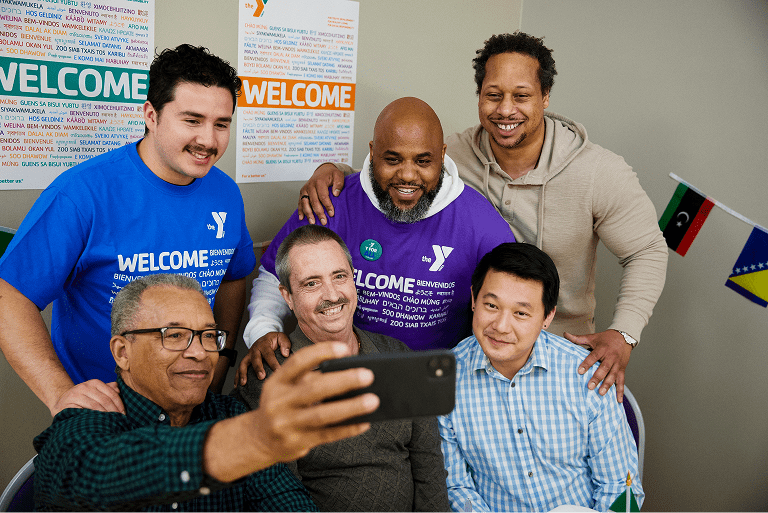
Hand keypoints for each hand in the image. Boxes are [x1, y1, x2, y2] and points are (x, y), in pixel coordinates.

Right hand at [51, 380, 124, 416]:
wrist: (60, 402)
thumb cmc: (82, 399)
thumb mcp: (95, 392)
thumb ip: (107, 389)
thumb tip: (119, 389)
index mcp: (94, 383)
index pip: (112, 394)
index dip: (119, 405)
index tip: (124, 414)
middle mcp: (85, 386)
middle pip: (104, 400)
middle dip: (114, 411)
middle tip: (119, 421)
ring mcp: (76, 395)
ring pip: (95, 406)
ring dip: (104, 416)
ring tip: (110, 423)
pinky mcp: (68, 404)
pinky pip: (83, 412)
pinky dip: (92, 417)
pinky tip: (97, 423)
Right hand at [235, 332, 291, 386]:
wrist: (265, 338)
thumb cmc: (274, 340)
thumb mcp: (281, 337)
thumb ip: (285, 343)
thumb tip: (285, 354)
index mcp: (264, 344)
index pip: (269, 354)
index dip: (273, 363)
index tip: (278, 371)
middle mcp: (255, 350)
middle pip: (255, 359)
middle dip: (258, 368)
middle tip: (261, 377)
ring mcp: (249, 356)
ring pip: (243, 364)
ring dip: (243, 373)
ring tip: (244, 383)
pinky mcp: (246, 361)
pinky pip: (239, 369)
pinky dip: (237, 377)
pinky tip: (238, 386)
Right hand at [251, 342, 378, 462]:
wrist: (258, 439)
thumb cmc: (282, 405)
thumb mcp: (285, 388)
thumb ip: (309, 379)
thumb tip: (349, 373)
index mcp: (277, 381)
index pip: (298, 362)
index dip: (321, 353)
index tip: (345, 349)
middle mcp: (279, 401)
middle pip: (314, 389)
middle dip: (343, 381)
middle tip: (368, 375)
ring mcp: (286, 424)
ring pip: (322, 415)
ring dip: (350, 407)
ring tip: (373, 400)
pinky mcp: (296, 443)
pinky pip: (326, 435)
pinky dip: (347, 428)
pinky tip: (365, 422)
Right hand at [297, 163, 345, 224]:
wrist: (323, 170)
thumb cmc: (331, 174)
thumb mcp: (338, 175)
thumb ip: (338, 184)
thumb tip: (336, 194)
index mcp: (319, 182)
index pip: (323, 196)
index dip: (327, 206)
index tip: (331, 214)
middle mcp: (310, 185)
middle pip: (313, 201)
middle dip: (318, 212)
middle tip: (323, 221)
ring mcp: (305, 189)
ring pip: (304, 203)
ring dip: (308, 213)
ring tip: (312, 222)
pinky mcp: (302, 192)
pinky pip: (300, 202)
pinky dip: (300, 210)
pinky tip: (301, 218)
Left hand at [563, 329, 632, 401]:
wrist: (624, 336)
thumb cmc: (606, 338)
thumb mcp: (592, 337)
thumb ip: (578, 338)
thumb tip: (565, 334)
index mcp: (602, 349)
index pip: (593, 357)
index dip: (586, 364)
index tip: (580, 371)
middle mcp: (610, 357)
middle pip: (604, 368)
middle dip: (597, 378)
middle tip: (590, 386)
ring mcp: (617, 364)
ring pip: (613, 376)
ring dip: (607, 385)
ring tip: (601, 393)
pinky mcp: (622, 369)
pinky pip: (622, 381)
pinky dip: (620, 391)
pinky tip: (618, 400)